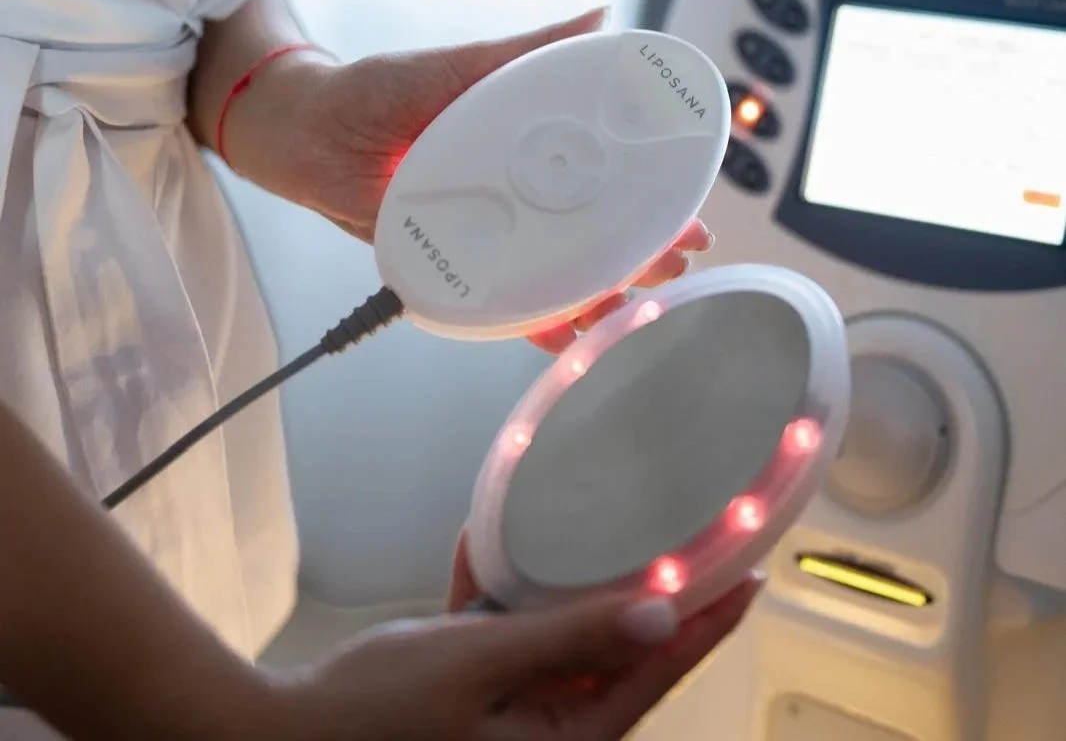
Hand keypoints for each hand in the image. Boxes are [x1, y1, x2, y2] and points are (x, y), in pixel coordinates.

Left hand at [231, 8, 712, 354]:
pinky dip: (532, 323)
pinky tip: (567, 336)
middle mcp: (512, 197)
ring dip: (598, 296)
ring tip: (634, 303)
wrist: (306, 133)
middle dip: (638, 256)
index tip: (685, 215)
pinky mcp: (452, 265)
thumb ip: (529, 52)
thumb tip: (599, 20)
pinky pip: (499, 304)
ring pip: (553, 276)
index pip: (600, 184)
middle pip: (588, 237)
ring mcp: (485, 234)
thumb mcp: (462, 67)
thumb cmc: (376, 91)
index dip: (647, 203)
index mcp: (525, 150)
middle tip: (673, 263)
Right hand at [276, 571, 760, 740]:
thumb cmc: (373, 712)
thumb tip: (658, 614)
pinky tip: (484, 544)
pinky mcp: (476, 693)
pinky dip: (501, 597)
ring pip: (564, 639)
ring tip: (593, 529)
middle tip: (685, 538)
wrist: (278, 736)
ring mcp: (511, 712)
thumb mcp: (478, 663)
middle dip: (644, 594)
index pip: (655, 668)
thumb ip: (568, 636)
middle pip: (616, 651)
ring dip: (566, 587)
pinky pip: (509, 638)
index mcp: (564, 739)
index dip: (707, 620)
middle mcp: (548, 730)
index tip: (748, 575)